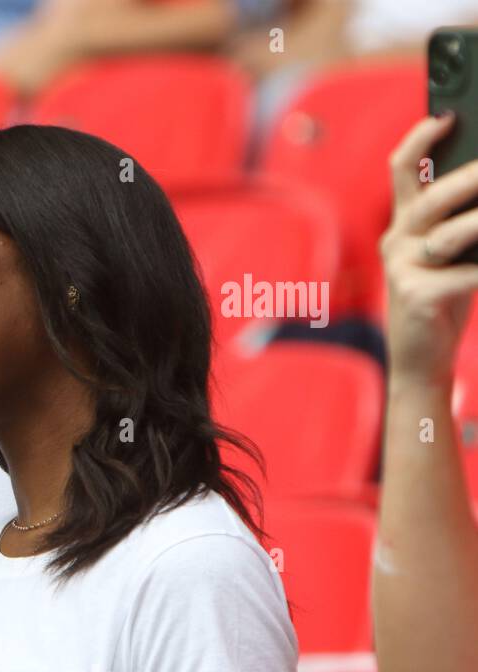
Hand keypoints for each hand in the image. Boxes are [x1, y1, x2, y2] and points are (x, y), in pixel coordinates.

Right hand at [381, 113, 477, 387]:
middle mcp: (397, 241)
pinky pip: (467, 274)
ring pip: (452, 234)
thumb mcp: (447, 252)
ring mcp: (404, 270)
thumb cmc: (442, 296)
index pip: (402, 168)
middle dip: (471, 179)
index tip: (449, 115)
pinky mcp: (418, 297)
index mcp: (403, 224)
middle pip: (433, 197)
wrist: (418, 359)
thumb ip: (460, 218)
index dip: (421, 138)